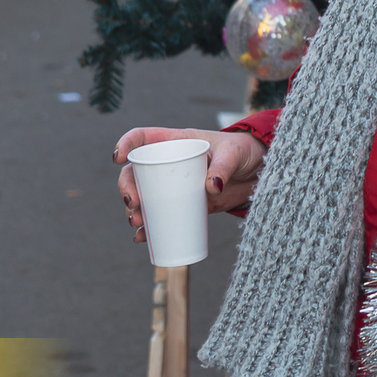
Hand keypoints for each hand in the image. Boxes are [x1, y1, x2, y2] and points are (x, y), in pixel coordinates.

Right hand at [113, 127, 265, 242]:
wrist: (259, 173)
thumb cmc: (244, 153)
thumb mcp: (235, 155)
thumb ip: (224, 167)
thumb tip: (212, 187)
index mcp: (176, 142)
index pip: (142, 138)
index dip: (126, 144)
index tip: (118, 158)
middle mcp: (170, 163)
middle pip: (136, 172)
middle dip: (126, 188)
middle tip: (133, 203)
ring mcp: (174, 185)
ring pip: (144, 196)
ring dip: (134, 210)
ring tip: (137, 223)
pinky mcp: (184, 204)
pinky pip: (160, 215)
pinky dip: (149, 228)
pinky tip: (141, 238)